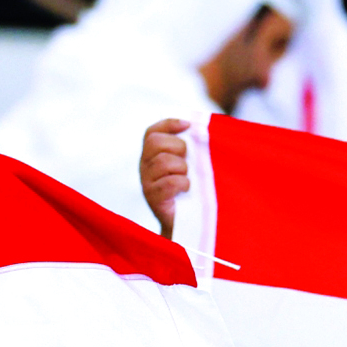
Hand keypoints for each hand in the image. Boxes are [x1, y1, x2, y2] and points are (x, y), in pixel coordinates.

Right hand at [139, 118, 190, 239]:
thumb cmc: (193, 190)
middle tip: (187, 161)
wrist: (188, 222)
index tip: (188, 125)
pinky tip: (186, 189)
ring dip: (182, 168)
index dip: (168, 124)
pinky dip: (182, 183)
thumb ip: (192, 146)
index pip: (152, 132)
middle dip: (177, 146)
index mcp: (152, 155)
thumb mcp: (192, 164)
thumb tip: (201, 128)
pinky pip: (169, 182)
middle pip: (155, 142)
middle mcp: (145, 167)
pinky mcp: (153, 199)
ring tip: (187, 179)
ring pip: (163, 161)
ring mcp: (146, 183)